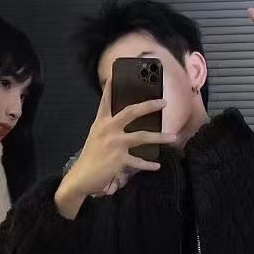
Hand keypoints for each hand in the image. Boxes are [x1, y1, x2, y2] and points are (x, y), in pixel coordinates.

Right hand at [56, 80, 174, 217]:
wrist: (81, 178)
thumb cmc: (90, 158)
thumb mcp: (96, 138)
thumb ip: (107, 128)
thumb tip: (123, 122)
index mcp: (101, 123)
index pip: (105, 102)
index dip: (110, 88)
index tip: (114, 75)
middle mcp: (108, 130)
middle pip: (131, 112)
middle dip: (149, 105)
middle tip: (163, 102)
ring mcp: (114, 144)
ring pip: (142, 136)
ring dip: (160, 137)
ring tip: (173, 138)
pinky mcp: (118, 159)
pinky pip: (138, 161)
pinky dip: (148, 165)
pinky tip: (156, 165)